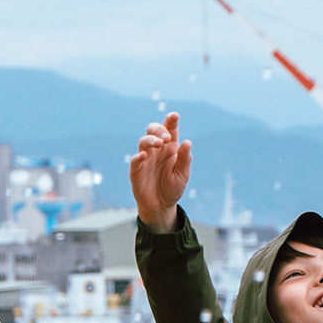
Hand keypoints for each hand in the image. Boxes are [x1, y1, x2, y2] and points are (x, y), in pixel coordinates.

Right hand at [129, 112, 191, 232]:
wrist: (162, 206)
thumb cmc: (173, 188)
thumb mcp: (183, 174)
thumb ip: (185, 159)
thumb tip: (187, 142)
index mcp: (170, 148)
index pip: (170, 129)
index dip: (171, 121)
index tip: (174, 116)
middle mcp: (157, 150)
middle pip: (153, 130)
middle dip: (159, 129)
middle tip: (167, 138)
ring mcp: (145, 158)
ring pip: (143, 141)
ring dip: (151, 139)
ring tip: (159, 143)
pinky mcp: (136, 170)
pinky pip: (135, 160)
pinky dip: (138, 156)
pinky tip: (144, 155)